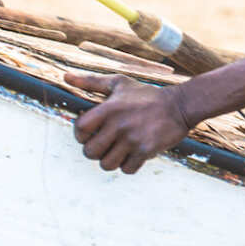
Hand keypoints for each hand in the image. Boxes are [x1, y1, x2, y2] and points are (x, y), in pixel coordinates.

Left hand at [66, 72, 190, 173]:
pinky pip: (127, 169)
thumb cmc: (145, 95)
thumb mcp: (118, 83)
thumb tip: (65, 76)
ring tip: (119, 151)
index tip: (90, 133)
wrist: (179, 105)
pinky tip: (134, 155)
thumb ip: (90, 82)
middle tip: (105, 145)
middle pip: (90, 152)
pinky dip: (128, 165)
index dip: (81, 135)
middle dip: (95, 152)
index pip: (80, 130)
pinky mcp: (146, 150)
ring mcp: (132, 139)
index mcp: (108, 108)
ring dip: (111, 160)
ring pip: (107, 164)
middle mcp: (118, 124)